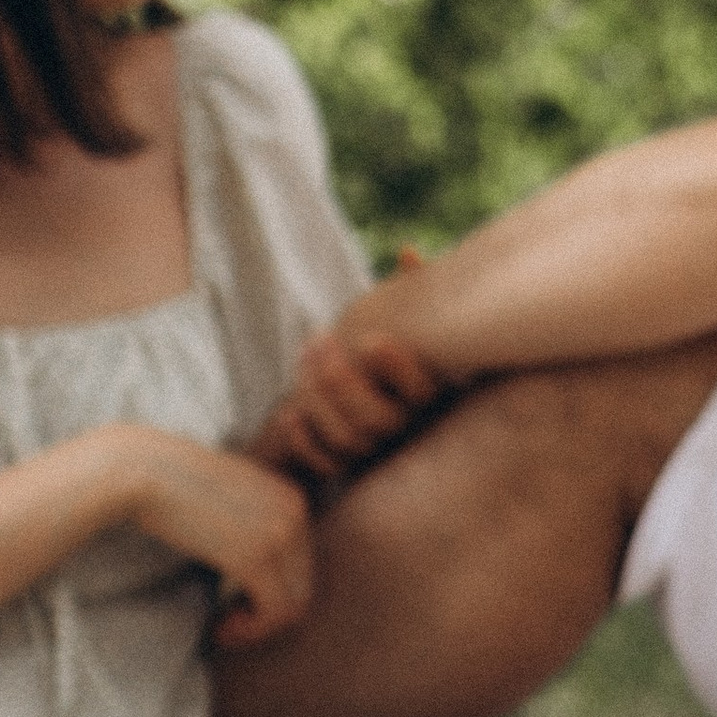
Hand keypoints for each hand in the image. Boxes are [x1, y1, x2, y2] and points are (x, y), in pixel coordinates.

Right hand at [124, 430, 316, 648]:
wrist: (142, 470)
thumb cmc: (171, 486)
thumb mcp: (228, 499)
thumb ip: (253, 527)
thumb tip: (261, 578)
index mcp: (292, 498)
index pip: (303, 565)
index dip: (270, 593)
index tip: (234, 604)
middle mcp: (296, 513)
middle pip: (302, 586)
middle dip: (267, 613)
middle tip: (227, 622)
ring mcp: (281, 534)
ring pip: (293, 605)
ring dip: (258, 627)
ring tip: (223, 627)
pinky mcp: (256, 558)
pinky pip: (274, 613)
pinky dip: (250, 631)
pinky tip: (219, 628)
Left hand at [260, 273, 449, 481]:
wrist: (372, 389)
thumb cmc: (389, 343)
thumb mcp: (403, 315)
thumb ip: (410, 289)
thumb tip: (408, 251)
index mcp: (428, 391)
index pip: (422, 391)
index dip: (397, 369)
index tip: (371, 338)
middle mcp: (406, 425)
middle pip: (378, 420)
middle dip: (343, 382)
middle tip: (319, 341)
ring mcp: (377, 447)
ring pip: (349, 440)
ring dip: (319, 403)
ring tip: (302, 362)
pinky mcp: (348, 462)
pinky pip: (328, 465)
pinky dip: (306, 443)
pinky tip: (289, 414)